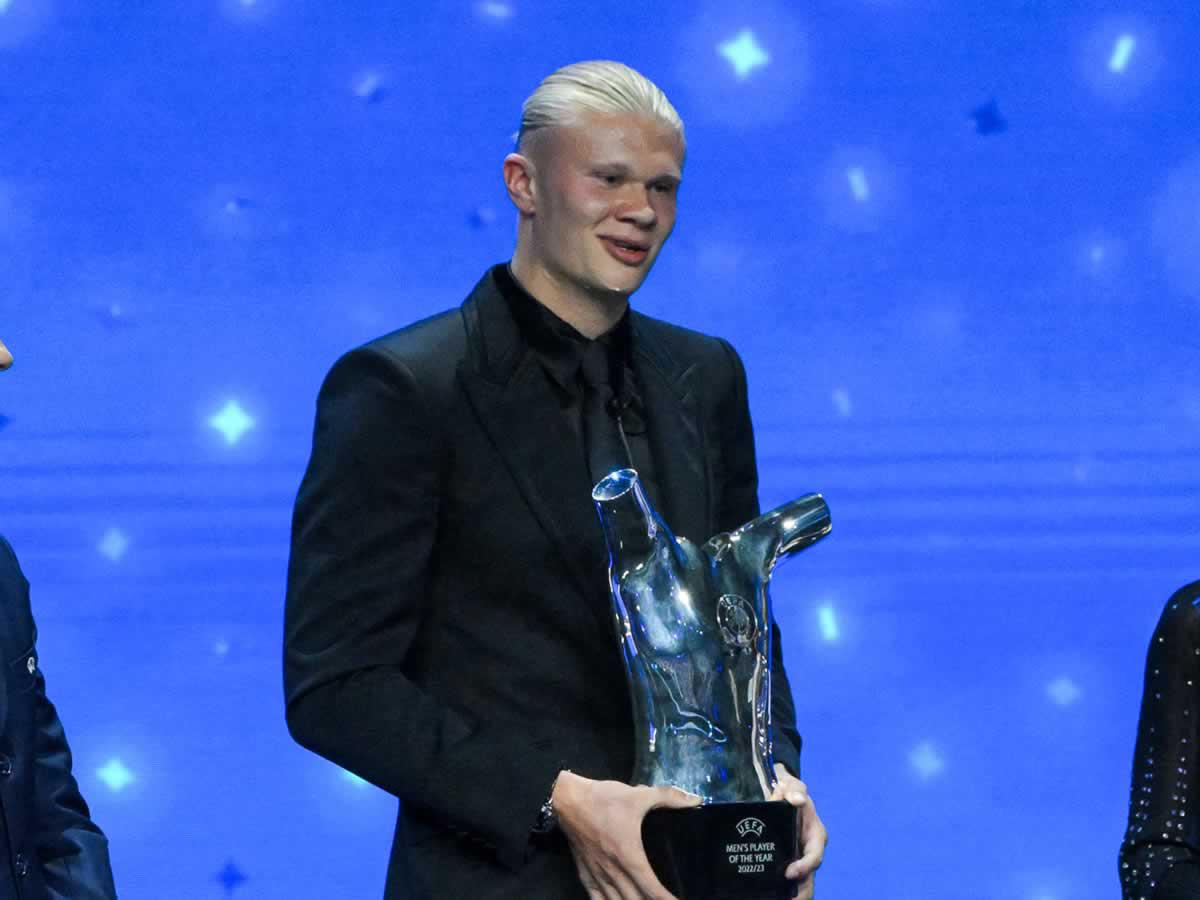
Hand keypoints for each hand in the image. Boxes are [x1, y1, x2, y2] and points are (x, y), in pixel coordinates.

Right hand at [553, 770, 700, 899]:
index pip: (652, 888)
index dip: (666, 899)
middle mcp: (614, 871)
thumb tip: (696, 799)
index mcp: (629, 856)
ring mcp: (598, 874)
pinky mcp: (585, 872)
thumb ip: (668, 797)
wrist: (567, 799)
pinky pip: (596, 897)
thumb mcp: (639, 795)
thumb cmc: (604, 799)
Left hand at [771, 763, 826, 899]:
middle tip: (789, 897)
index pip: (815, 857)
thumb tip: (797, 800)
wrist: (781, 800)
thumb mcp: (792, 786)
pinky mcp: (786, 864)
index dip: (804, 867)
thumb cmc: (790, 794)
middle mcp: (810, 852)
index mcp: (816, 837)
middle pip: (808, 878)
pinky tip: (775, 896)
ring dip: (796, 895)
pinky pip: (788, 884)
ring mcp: (798, 860)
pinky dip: (784, 892)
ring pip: (801, 885)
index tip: (789, 872)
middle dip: (801, 891)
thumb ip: (794, 788)